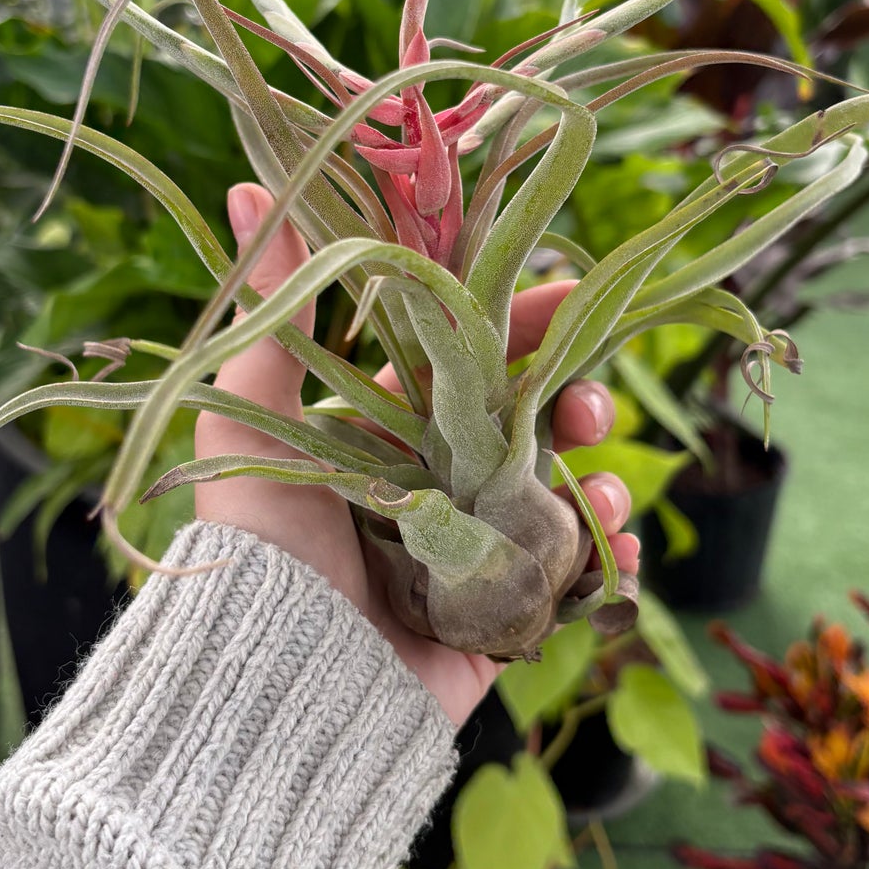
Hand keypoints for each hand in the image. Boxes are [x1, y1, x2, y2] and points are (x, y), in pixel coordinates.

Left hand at [195, 184, 638, 726]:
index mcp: (382, 431)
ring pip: (565, 494)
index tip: (569, 292)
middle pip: (532, 422)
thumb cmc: (257, 549)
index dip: (523, 321)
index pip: (469, 358)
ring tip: (601, 494)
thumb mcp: (250, 415)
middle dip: (576, 399)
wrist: (277, 688)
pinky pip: (576, 578)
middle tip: (591, 406)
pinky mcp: (501, 618)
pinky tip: (619, 552)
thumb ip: (275, 307)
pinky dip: (611, 560)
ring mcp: (473, 552)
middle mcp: (433, 486)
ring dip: (600, 481)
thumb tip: (251, 181)